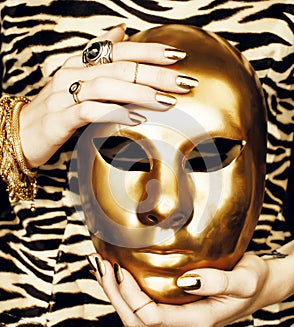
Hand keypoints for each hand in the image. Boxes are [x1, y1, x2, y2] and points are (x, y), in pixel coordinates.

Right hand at [19, 25, 194, 167]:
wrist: (20, 134)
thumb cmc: (55, 109)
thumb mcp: (77, 79)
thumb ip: (100, 57)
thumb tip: (121, 30)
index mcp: (80, 64)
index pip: (120, 50)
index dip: (150, 51)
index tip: (178, 56)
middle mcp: (72, 74)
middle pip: (120, 67)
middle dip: (156, 74)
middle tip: (184, 82)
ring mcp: (64, 95)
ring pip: (107, 86)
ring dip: (140, 93)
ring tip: (166, 101)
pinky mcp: (59, 118)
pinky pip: (90, 112)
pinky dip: (115, 113)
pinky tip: (136, 119)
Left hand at [88, 242, 293, 326]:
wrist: (259, 288)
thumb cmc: (253, 282)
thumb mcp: (244, 279)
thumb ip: (218, 283)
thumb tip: (187, 281)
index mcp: (196, 322)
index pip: (149, 315)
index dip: (129, 294)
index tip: (119, 266)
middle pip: (134, 318)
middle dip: (113, 292)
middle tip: (100, 262)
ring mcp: (177, 321)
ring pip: (135, 315)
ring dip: (115, 291)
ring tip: (101, 264)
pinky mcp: (175, 310)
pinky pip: (143, 306)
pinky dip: (126, 290)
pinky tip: (119, 271)